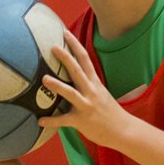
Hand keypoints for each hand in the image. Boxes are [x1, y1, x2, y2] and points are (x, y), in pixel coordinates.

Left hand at [38, 30, 139, 147]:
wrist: (123, 130)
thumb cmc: (109, 112)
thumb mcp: (101, 93)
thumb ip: (87, 84)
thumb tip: (73, 76)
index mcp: (95, 83)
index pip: (85, 59)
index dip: (75, 45)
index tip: (65, 33)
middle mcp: (91, 91)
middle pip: (77, 71)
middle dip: (65, 58)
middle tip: (53, 47)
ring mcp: (86, 105)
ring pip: (71, 93)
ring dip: (57, 86)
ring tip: (44, 79)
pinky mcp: (81, 121)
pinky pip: (64, 120)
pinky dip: (51, 121)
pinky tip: (40, 121)